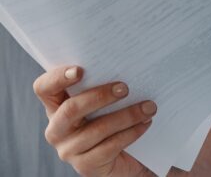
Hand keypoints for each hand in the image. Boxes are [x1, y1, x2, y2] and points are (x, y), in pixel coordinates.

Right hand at [33, 65, 156, 176]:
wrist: (123, 158)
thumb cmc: (114, 119)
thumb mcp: (105, 102)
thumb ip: (105, 85)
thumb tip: (129, 63)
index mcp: (57, 107)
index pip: (44, 89)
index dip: (57, 78)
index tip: (80, 70)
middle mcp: (57, 129)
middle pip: (70, 109)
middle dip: (100, 96)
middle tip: (125, 88)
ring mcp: (69, 150)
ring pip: (96, 129)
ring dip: (127, 115)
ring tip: (149, 107)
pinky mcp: (85, 165)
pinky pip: (109, 147)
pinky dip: (131, 132)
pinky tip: (145, 123)